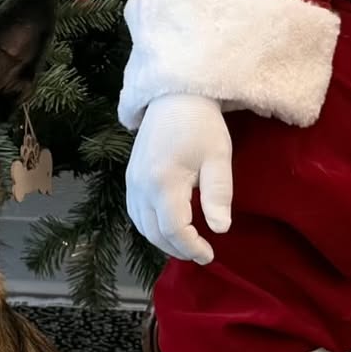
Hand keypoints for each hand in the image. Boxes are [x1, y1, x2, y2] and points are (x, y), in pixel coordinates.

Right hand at [126, 95, 232, 264]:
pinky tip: (168, 226)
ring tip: (186, 243)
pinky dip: (150, 226)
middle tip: (201, 253)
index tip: (210, 255)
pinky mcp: (130, 176)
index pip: (174, 229)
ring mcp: (131, 181)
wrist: (175, 96)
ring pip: (141, 225)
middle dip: (177, 248)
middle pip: (154, 232)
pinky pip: (135, 212)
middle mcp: (140, 185)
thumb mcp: (218, 157)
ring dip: (162, 240)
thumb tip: (220, 229)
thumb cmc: (202, 125)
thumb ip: (218, 194)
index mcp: (163, 181)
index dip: (191, 247)